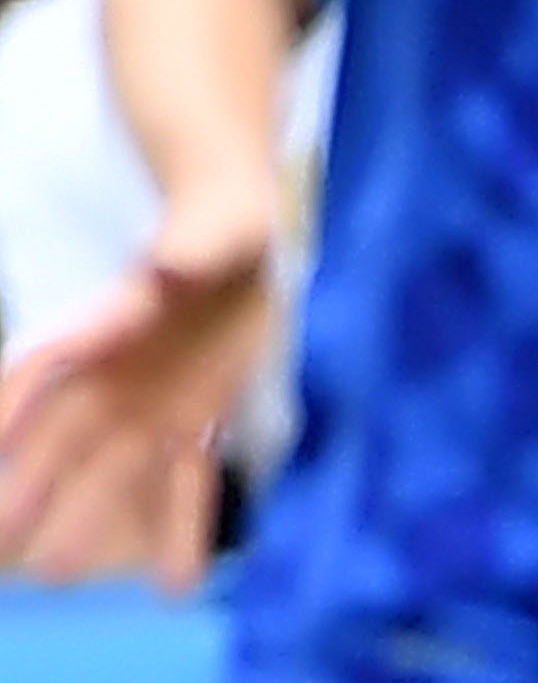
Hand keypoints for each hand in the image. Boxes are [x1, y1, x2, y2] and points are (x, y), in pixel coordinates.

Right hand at [0, 187, 275, 587]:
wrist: (240, 238)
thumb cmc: (218, 228)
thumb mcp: (216, 229)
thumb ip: (191, 248)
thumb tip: (167, 268)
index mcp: (112, 323)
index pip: (48, 366)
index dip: (13, 404)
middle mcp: (116, 376)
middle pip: (63, 437)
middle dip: (31, 486)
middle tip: (1, 540)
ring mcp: (151, 405)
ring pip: (113, 470)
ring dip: (89, 518)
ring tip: (60, 573)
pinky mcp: (195, 419)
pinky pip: (186, 479)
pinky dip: (183, 528)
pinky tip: (177, 582)